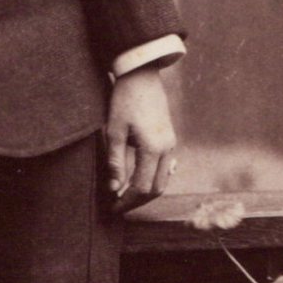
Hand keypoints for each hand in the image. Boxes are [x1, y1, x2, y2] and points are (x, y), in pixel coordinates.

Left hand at [106, 68, 177, 211]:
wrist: (141, 75)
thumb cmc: (124, 101)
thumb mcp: (113, 132)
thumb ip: (115, 162)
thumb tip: (114, 189)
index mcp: (153, 149)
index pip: (142, 188)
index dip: (126, 201)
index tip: (111, 207)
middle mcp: (167, 149)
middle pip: (156, 189)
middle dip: (137, 201)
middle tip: (118, 206)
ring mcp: (171, 144)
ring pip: (163, 180)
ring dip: (145, 191)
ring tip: (125, 195)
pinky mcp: (169, 138)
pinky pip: (165, 167)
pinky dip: (153, 179)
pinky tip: (138, 180)